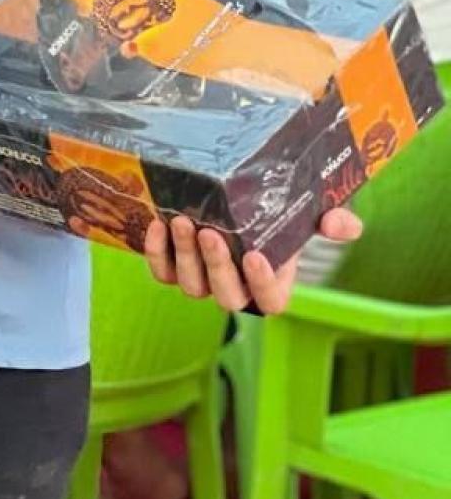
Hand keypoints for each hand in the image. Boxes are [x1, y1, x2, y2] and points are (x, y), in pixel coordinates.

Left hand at [143, 208, 364, 313]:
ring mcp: (202, 280)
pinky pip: (162, 272)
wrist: (235, 196)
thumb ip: (332, 219)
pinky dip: (156, 253)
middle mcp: (235, 287)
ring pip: (191, 286)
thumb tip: (343, 225)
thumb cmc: (278, 210)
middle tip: (210, 233)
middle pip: (226, 297)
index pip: (270, 302)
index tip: (254, 255)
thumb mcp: (308, 210)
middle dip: (217, 266)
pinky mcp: (172, 267)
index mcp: (271, 281)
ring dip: (185, 256)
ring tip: (183, 221)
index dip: (262, 284)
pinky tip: (158, 223)